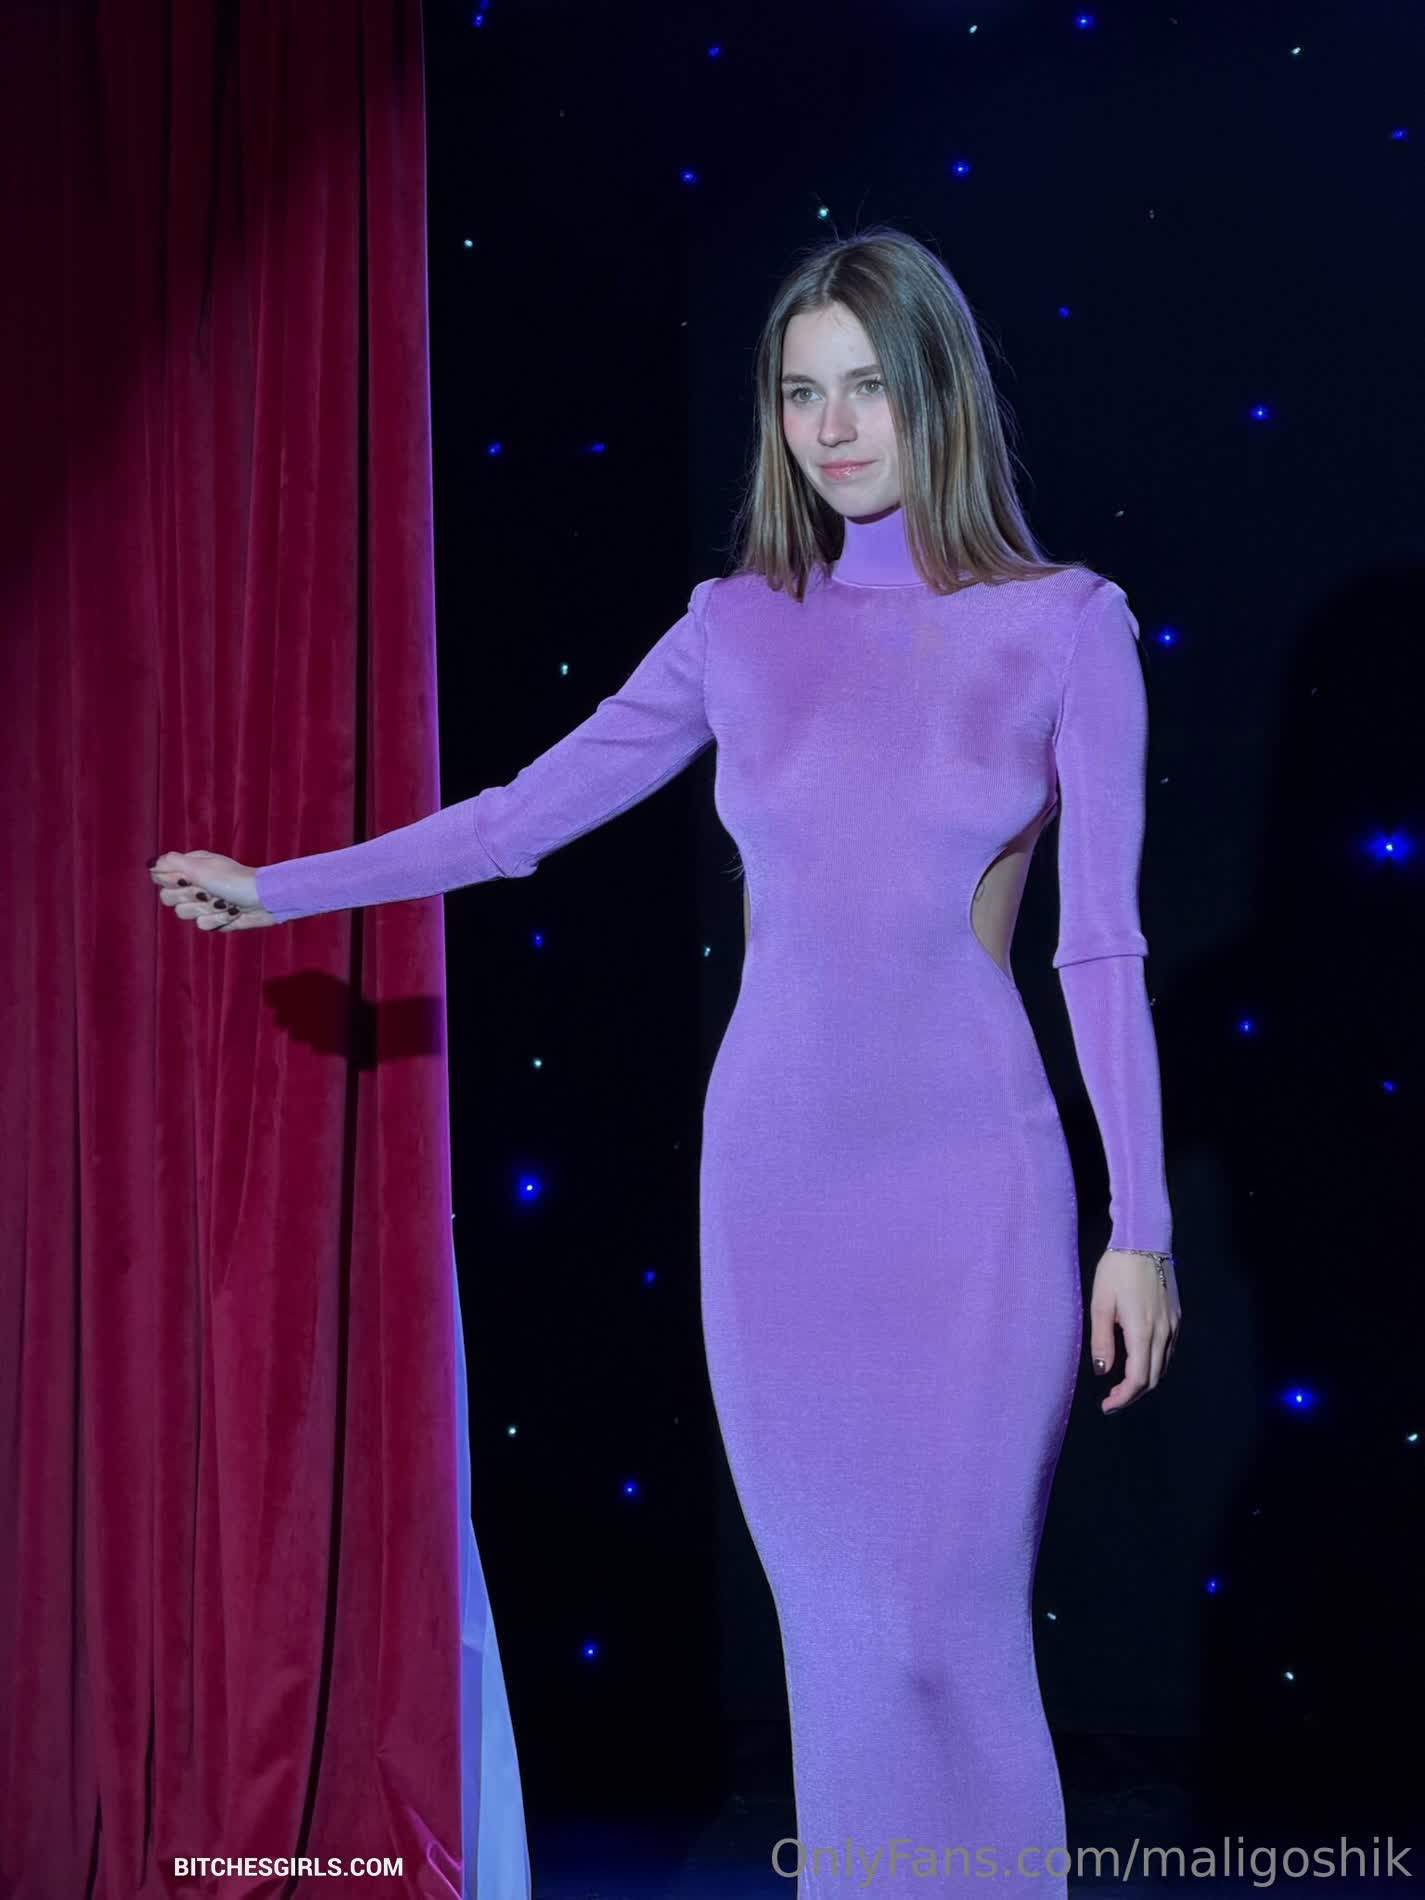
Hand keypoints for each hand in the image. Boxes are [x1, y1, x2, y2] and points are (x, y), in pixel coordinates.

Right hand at [148, 850, 275, 930]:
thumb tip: (150, 863)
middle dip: (188, 897)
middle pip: (168, 898)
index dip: (172, 881)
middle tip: (207, 891)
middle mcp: (195, 883)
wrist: (264, 900)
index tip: (187, 879)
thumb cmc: (233, 880)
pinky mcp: (215, 918)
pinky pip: (203, 925)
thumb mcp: (200, 866)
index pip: (160, 877)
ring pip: (184, 914)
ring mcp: (205, 902)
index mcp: (190, 867)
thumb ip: (172, 863)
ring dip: (205, 909)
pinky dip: (217, 920)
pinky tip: (230, 913)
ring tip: (222, 902)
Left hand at [1088, 1249, 1180, 1414]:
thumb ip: (1101, 1340)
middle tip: (1111, 1400)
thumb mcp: (1100, 1303)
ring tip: (1122, 1385)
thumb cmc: (1116, 1270)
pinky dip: (1154, 1363)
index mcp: (1142, 1330)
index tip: (1107, 1406)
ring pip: (1163, 1366)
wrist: (1144, 1240)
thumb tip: (1102, 1372)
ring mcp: (1173, 1324)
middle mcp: (1163, 1331)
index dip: (1123, 1398)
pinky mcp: (1177, 1317)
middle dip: (1133, 1394)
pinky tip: (1138, 1361)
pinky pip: (1168, 1350)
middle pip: (1153, 1378)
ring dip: (1145, 1381)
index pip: (1138, 1379)